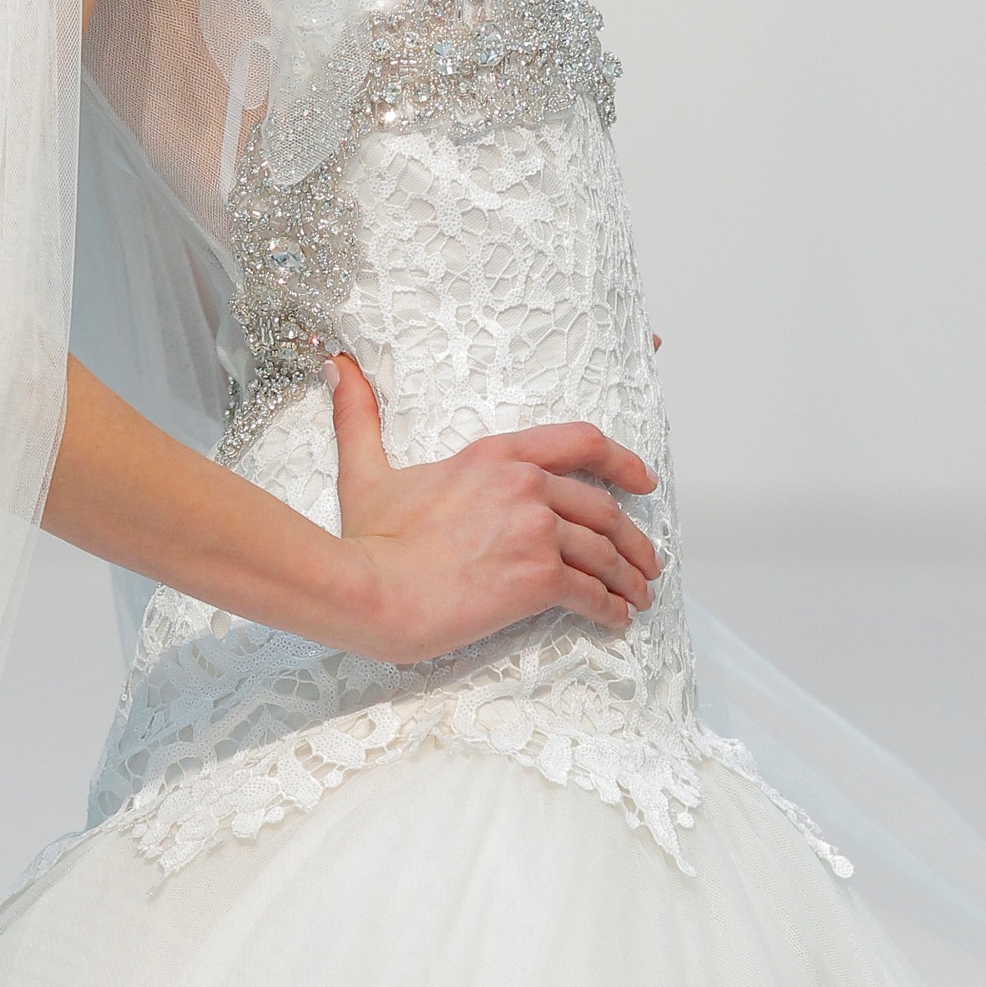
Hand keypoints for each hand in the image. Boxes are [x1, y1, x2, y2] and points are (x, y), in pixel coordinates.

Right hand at [326, 355, 661, 664]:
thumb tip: (339, 367)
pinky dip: (611, 609)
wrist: (370, 591)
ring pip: (605, 554)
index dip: (622, 461)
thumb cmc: (369, 539)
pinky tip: (616, 619)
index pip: (581, 442)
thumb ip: (360, 417)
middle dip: (633, 538)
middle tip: (646, 561)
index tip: (643, 479)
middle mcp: (525, 485)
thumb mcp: (365, 470)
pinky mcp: (538, 579)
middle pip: (602, 508)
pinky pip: (592, 594)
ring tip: (637, 596)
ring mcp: (536, 532)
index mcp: (495, 455)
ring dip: (628, 578)